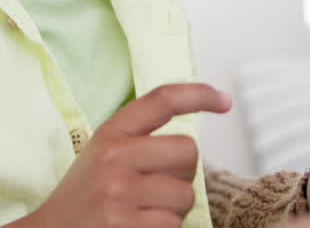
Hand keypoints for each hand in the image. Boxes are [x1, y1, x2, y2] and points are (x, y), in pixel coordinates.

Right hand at [15, 82, 230, 227]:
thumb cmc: (86, 196)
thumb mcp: (103, 154)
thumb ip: (138, 141)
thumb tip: (189, 145)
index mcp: (111, 133)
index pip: (162, 100)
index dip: (198, 94)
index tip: (223, 100)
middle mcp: (115, 156)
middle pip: (188, 151)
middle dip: (183, 173)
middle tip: (157, 186)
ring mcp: (119, 191)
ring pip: (186, 194)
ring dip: (173, 208)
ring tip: (143, 211)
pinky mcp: (124, 223)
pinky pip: (173, 224)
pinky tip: (138, 226)